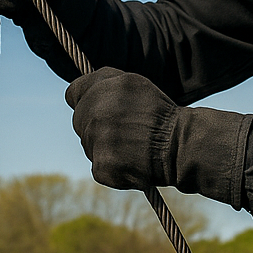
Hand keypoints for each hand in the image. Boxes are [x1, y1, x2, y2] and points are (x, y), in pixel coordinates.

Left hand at [65, 69, 176, 192]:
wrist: (180, 145)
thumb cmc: (160, 114)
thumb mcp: (134, 85)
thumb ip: (103, 84)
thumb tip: (77, 95)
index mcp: (103, 85)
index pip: (73, 93)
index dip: (84, 101)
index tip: (95, 108)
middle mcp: (95, 109)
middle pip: (79, 121)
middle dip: (96, 125)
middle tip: (124, 130)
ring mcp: (96, 138)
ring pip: (89, 144)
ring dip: (105, 146)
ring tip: (132, 145)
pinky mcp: (101, 164)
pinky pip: (98, 166)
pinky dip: (113, 167)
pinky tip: (132, 161)